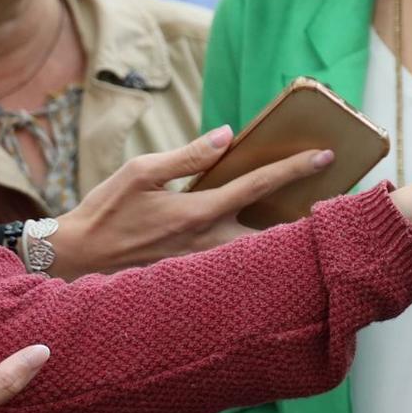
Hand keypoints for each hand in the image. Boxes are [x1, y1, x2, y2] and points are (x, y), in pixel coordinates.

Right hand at [52, 127, 339, 277]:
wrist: (73, 260)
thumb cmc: (104, 211)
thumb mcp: (140, 173)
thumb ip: (188, 155)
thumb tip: (228, 135)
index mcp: (197, 212)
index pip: (257, 186)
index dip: (293, 169)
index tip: (326, 155)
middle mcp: (206, 243)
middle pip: (272, 234)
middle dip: (306, 222)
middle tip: (338, 208)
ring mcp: (201, 265)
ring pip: (256, 256)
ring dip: (286, 243)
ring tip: (315, 227)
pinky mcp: (192, 278)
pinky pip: (235, 269)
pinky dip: (258, 260)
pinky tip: (272, 251)